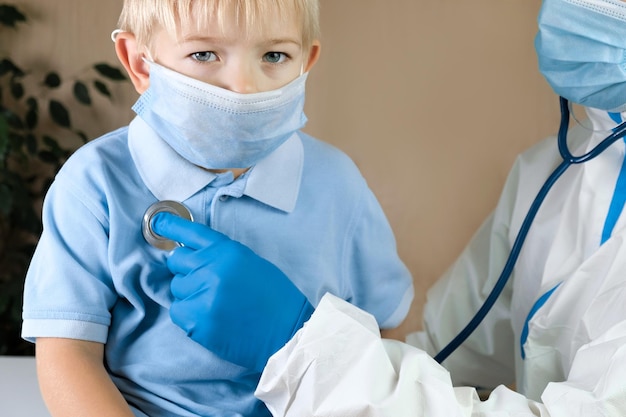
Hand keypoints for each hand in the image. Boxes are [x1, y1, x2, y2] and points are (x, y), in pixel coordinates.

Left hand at [151, 212, 313, 371]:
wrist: (286, 332)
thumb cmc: (274, 297)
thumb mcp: (250, 263)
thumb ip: (220, 257)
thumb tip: (193, 256)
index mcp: (228, 251)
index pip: (191, 232)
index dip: (171, 226)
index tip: (157, 222)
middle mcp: (211, 268)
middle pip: (177, 261)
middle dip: (187, 270)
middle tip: (207, 283)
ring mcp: (202, 295)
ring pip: (177, 288)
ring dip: (190, 295)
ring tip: (216, 304)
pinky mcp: (196, 321)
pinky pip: (178, 311)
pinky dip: (189, 315)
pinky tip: (211, 318)